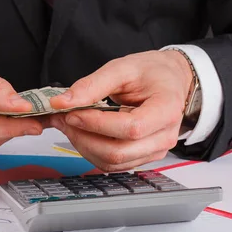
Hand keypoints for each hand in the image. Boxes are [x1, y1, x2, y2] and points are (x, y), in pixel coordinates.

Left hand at [48, 50, 192, 171]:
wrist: (169, 80)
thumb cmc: (152, 73)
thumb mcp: (122, 67)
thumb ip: (92, 85)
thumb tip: (62, 102)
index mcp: (166, 110)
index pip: (130, 128)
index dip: (97, 124)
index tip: (73, 113)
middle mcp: (164, 136)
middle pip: (118, 152)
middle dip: (84, 137)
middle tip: (64, 118)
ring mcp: (154, 150)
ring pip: (112, 162)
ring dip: (84, 145)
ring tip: (70, 123)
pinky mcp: (142, 157)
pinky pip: (113, 164)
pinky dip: (91, 150)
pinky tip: (82, 132)